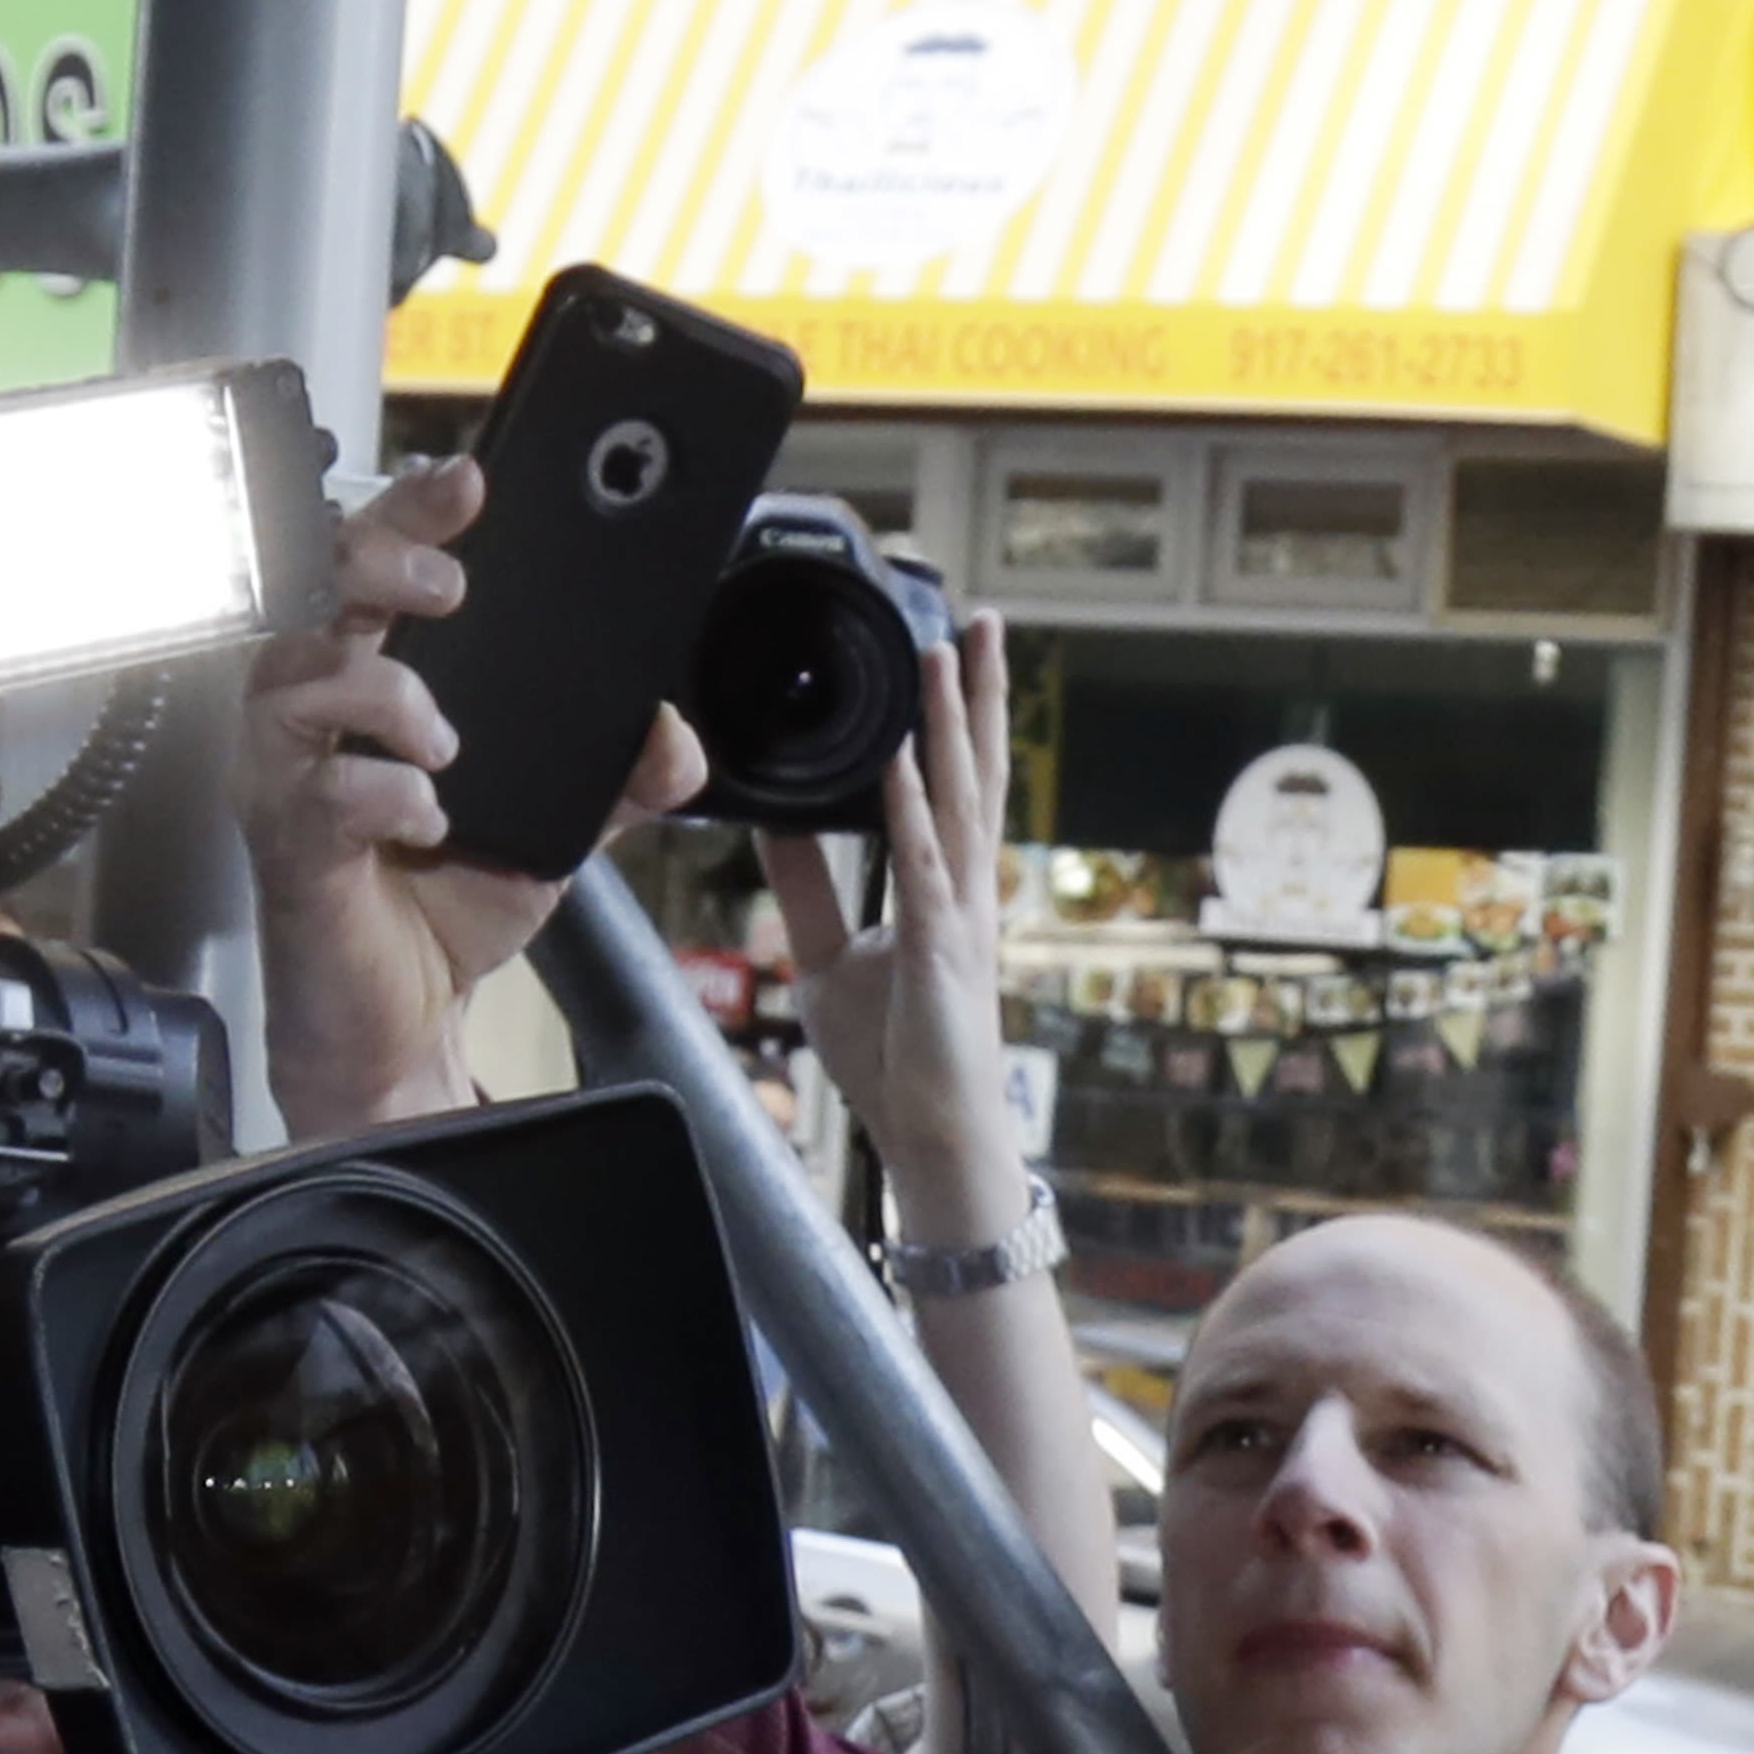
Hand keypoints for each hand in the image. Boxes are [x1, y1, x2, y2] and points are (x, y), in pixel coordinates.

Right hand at [240, 454, 708, 1141]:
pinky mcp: (286, 842)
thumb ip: (616, 776)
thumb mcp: (556, 825)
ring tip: (447, 742)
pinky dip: (380, 792)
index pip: (382, 563)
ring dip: (383, 691)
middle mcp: (318, 706)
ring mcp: (288, 770)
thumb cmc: (448, 900)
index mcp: (378, 676)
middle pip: (321, 586)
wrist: (407, 1019)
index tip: (471, 479)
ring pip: (299, 675)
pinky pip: (317, 791)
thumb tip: (675, 736)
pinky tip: (425, 815)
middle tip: (448, 585)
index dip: (415, 509)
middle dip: (382, 560)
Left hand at [761, 619, 1024, 1232]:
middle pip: (973, 771)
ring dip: (950, 724)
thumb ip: (803, 885)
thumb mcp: (824, 953)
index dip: (953, 716)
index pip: (950, 781)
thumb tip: (770, 819)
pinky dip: (909, 809)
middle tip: (983, 617)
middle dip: (977, 694)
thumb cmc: (893, 1056)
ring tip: (945, 653)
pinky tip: (902, 756)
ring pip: (958, 800)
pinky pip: (922, 865)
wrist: (930, 1136)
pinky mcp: (940, 951)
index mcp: (942, 885)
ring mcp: (958, 916)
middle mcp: (962, 888)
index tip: (948, 648)